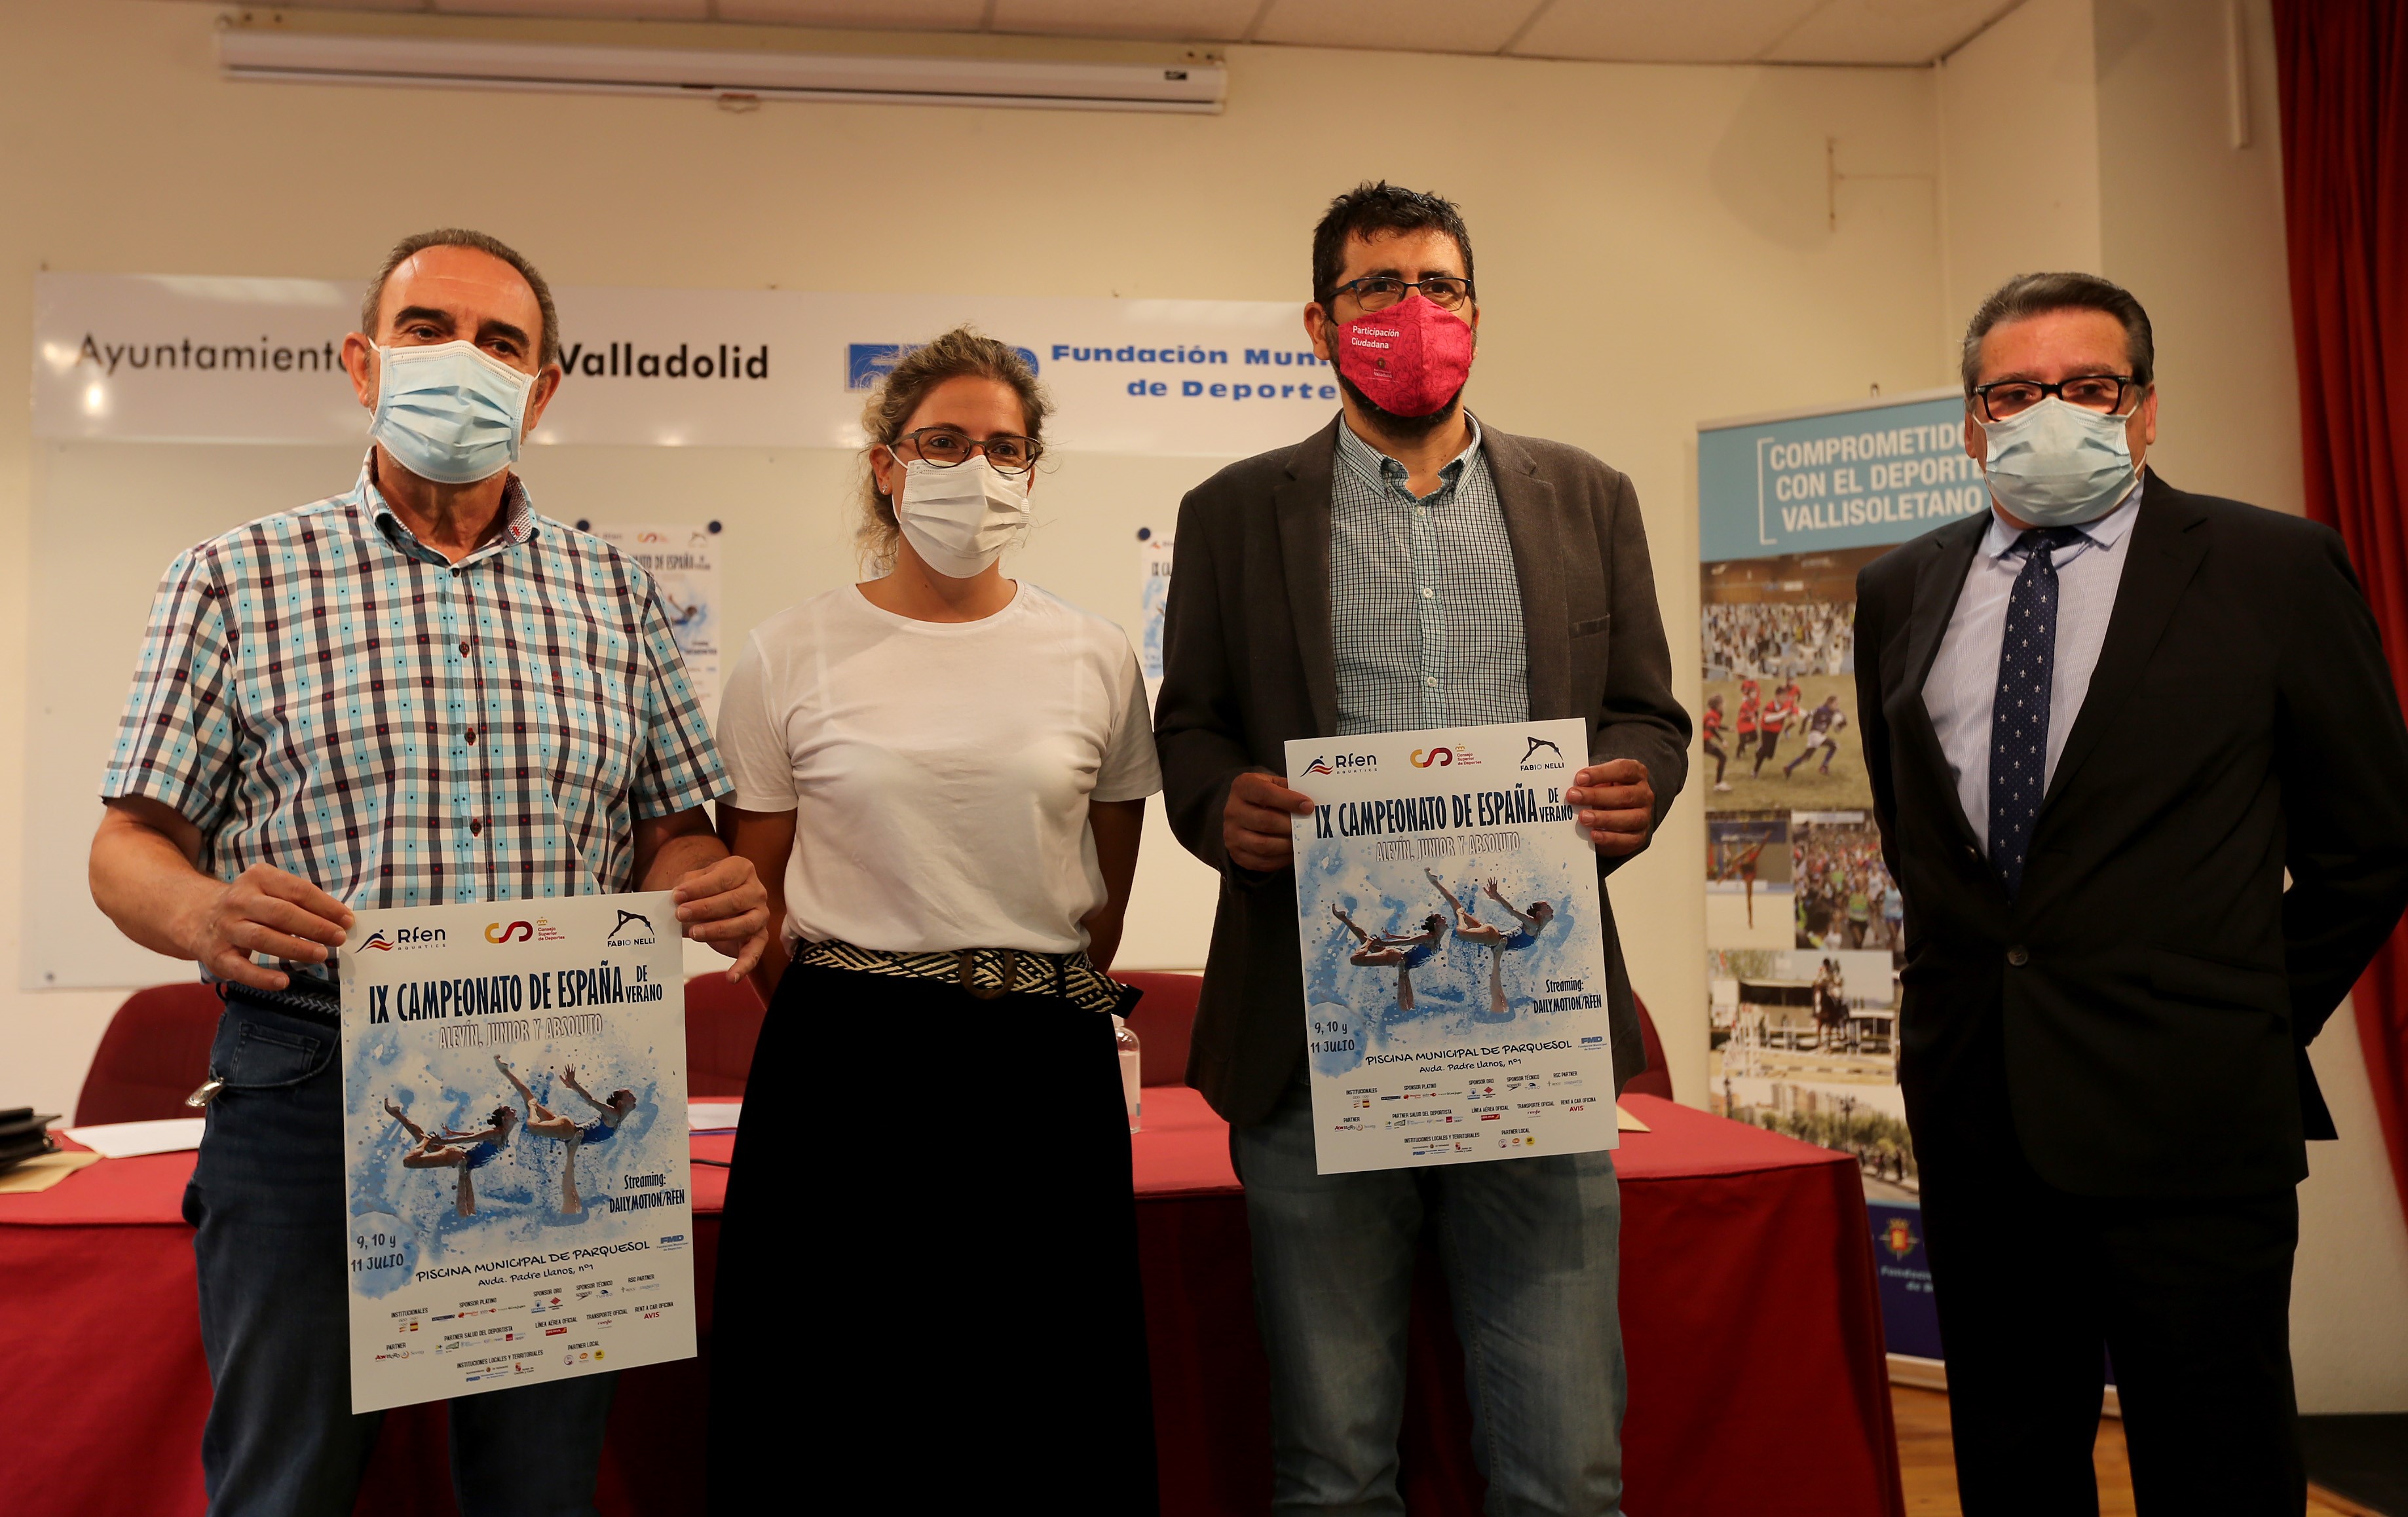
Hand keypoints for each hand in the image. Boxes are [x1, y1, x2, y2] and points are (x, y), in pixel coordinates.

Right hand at [180, 863, 352, 990]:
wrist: (196, 916)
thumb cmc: (250, 905)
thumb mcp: (271, 890)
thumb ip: (300, 901)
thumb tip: (339, 920)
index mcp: (258, 878)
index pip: (298, 890)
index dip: (326, 906)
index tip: (348, 920)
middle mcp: (239, 900)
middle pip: (282, 913)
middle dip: (315, 927)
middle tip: (339, 938)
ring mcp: (226, 927)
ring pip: (262, 938)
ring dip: (295, 948)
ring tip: (321, 955)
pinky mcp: (216, 954)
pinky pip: (241, 968)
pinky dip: (262, 977)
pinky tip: (284, 982)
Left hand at [671, 854, 769, 978]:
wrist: (713, 900)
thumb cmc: (703, 889)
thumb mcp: (693, 881)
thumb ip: (685, 887)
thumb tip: (673, 899)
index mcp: (742, 869)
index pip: (723, 878)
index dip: (699, 888)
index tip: (676, 896)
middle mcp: (757, 891)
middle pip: (736, 900)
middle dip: (706, 908)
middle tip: (680, 914)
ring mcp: (761, 915)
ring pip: (745, 924)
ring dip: (718, 930)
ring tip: (694, 933)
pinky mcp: (759, 938)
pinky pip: (755, 953)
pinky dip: (744, 966)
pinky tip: (731, 978)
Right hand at [1224, 770, 1313, 873]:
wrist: (1245, 812)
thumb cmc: (1267, 796)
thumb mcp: (1276, 784)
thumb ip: (1291, 790)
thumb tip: (1312, 805)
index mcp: (1242, 787)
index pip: (1265, 793)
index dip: (1289, 800)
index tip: (1309, 806)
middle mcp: (1232, 810)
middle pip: (1265, 821)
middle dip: (1291, 825)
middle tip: (1309, 827)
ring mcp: (1232, 834)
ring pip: (1263, 845)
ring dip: (1288, 844)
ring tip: (1302, 840)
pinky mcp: (1237, 854)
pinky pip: (1262, 862)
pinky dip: (1281, 859)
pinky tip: (1293, 851)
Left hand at [1568, 759, 1655, 857]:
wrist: (1621, 814)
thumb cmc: (1609, 792)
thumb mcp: (1602, 781)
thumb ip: (1591, 781)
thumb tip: (1572, 786)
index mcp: (1637, 774)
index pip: (1623, 770)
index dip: (1601, 773)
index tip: (1580, 778)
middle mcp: (1644, 794)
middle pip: (1624, 794)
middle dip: (1596, 796)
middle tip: (1574, 796)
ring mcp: (1645, 816)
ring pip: (1629, 818)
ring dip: (1604, 818)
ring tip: (1583, 817)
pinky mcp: (1640, 836)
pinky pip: (1628, 839)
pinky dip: (1610, 837)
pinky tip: (1594, 834)